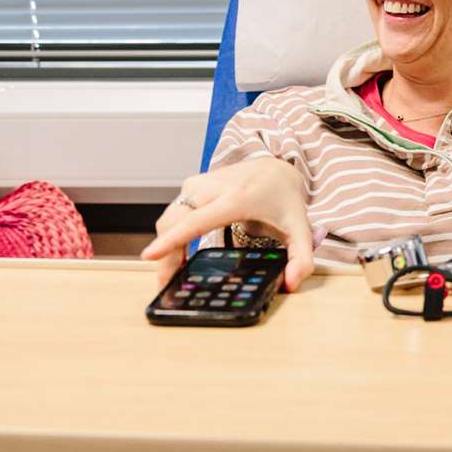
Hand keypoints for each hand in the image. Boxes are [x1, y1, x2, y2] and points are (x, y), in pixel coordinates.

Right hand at [140, 157, 315, 292]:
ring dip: (166, 245)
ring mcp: (198, 184)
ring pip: (169, 218)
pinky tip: (180, 252)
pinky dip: (171, 233)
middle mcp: (212, 188)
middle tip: (166, 283)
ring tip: (173, 271)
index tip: (150, 256)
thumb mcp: (300, 229)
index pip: (196, 221)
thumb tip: (291, 284)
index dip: (172, 241)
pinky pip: (174, 213)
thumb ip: (301, 258)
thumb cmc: (284, 199)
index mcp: (236, 199)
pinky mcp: (191, 184)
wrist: (276, 168)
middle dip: (165, 254)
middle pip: (174, 223)